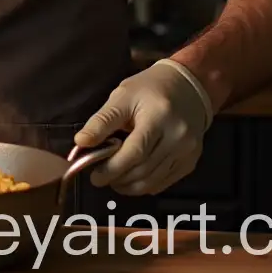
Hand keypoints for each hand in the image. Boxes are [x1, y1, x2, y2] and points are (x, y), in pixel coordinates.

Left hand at [73, 58, 213, 195]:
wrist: (188, 86)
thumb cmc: (150, 88)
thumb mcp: (122, 96)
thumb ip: (102, 121)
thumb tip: (80, 143)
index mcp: (158, 116)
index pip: (134, 152)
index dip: (112, 168)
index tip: (94, 176)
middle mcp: (177, 137)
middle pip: (143, 170)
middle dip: (118, 178)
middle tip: (100, 178)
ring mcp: (187, 151)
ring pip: (153, 181)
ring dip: (130, 186)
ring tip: (114, 180)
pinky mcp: (190, 161)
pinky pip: (165, 182)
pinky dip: (145, 185)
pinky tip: (132, 178)